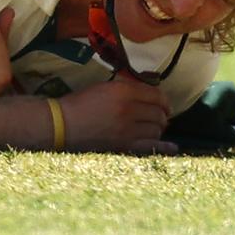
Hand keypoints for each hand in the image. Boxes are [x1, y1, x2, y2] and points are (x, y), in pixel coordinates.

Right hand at [58, 75, 177, 154]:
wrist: (62, 124)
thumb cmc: (80, 103)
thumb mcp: (103, 87)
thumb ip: (127, 89)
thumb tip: (149, 95)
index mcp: (122, 91)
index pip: (156, 94)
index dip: (163, 99)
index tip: (164, 103)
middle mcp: (128, 109)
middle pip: (159, 113)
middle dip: (162, 114)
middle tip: (159, 116)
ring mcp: (127, 130)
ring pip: (157, 129)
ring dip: (158, 128)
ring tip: (153, 127)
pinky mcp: (124, 146)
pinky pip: (151, 147)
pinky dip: (164, 147)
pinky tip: (172, 147)